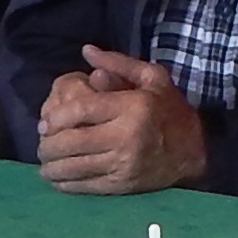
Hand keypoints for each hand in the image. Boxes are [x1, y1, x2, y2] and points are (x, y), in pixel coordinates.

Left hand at [38, 45, 206, 195]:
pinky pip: (85, 186)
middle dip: (48, 145)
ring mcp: (124, 164)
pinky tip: (58, 178)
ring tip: (45, 162)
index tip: (45, 123)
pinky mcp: (123, 185)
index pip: (80, 112)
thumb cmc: (169, 109)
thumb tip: (86, 51)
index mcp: (131, 107)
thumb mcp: (152, 78)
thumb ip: (118, 64)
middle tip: (42, 143)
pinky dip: (65, 184)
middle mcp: (126, 137)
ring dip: (51, 167)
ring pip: (74, 168)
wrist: (195, 151)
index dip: (55, 118)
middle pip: (71, 142)